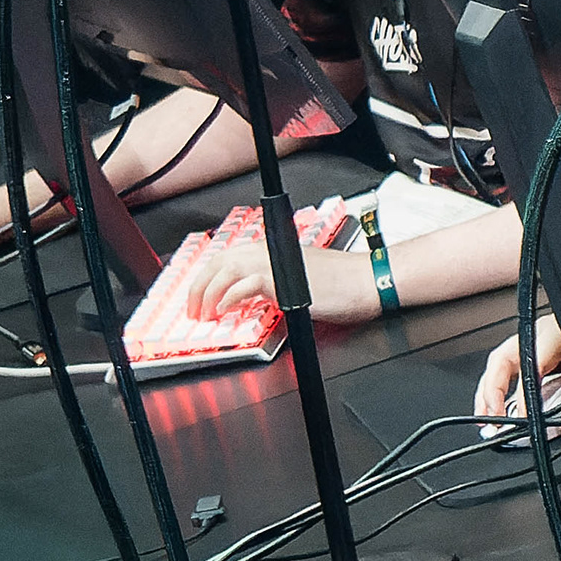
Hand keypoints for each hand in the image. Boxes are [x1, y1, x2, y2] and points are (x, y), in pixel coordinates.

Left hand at [171, 234, 383, 328]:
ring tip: (204, 312)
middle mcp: (271, 251)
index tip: (201, 295)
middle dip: (199, 286)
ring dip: (208, 294)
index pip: (229, 257)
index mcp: (274, 248)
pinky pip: (244, 286)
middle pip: (220, 261)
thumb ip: (275, 281)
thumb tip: (254, 296)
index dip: (208, 277)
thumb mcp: (301, 276)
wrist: (367, 281)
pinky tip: (226, 310)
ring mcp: (275, 263)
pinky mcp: (282, 280)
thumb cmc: (344, 281)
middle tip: (194, 308)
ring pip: (226, 271)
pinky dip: (230, 298)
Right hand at [476, 318, 560, 420]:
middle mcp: (541, 331)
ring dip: (488, 390)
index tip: (521, 416)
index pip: (532, 364)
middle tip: (494, 417)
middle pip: (503, 359)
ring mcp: (533, 336)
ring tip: (485, 416)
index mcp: (559, 333)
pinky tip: (494, 406)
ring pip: (499, 362)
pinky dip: (496, 386)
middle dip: (493, 390)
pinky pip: (506, 366)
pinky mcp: (532, 346)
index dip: (524, 394)